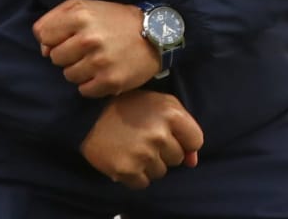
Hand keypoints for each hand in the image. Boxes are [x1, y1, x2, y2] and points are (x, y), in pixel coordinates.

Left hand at [34, 0, 160, 96]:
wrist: (155, 33)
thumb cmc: (115, 19)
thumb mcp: (86, 6)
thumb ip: (56, 19)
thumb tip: (43, 47)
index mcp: (80, 16)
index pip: (43, 34)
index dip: (54, 37)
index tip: (68, 37)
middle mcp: (88, 38)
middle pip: (54, 58)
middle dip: (68, 54)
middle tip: (88, 48)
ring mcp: (99, 61)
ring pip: (68, 75)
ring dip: (80, 70)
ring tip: (98, 59)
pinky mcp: (109, 81)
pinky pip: (83, 90)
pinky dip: (91, 84)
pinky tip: (104, 72)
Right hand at [80, 91, 202, 189]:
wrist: (91, 117)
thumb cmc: (130, 107)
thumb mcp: (161, 104)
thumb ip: (183, 127)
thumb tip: (192, 161)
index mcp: (171, 114)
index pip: (196, 140)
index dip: (186, 141)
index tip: (173, 138)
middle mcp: (159, 134)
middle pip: (178, 158)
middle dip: (166, 152)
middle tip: (147, 138)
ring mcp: (143, 154)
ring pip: (161, 172)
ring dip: (151, 164)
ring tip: (136, 147)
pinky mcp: (127, 170)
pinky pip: (144, 183)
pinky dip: (137, 175)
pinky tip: (128, 159)